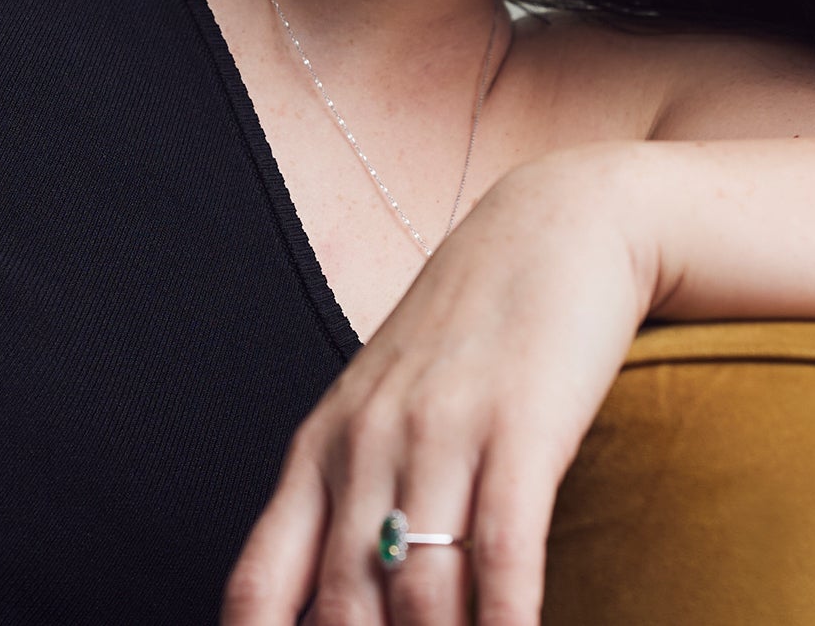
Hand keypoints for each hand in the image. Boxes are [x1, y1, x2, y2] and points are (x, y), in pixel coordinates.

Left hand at [219, 142, 666, 625]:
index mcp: (319, 452)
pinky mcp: (519, 427)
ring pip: (420, 599)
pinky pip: (503, 554)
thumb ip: (350, 498)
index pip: (259, 588)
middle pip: (342, 611)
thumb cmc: (471, 333)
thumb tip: (338, 601)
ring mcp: (439, 435)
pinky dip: (507, 623)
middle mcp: (364, 448)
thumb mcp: (382, 407)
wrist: (555, 228)